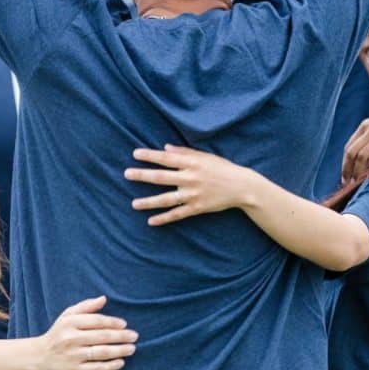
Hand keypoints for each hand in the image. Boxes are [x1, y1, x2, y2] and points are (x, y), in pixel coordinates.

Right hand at [41, 296, 137, 369]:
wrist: (42, 355)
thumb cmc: (60, 331)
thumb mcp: (69, 314)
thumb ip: (86, 306)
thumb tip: (104, 298)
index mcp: (71, 323)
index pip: (96, 321)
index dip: (112, 322)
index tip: (125, 324)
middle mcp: (72, 339)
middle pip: (101, 337)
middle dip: (120, 336)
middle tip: (134, 336)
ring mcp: (73, 355)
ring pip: (100, 352)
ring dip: (118, 350)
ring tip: (131, 348)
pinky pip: (95, 368)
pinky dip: (109, 366)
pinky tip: (121, 362)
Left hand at [124, 145, 251, 225]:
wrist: (241, 186)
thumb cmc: (222, 168)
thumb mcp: (205, 156)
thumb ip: (185, 152)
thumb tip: (165, 148)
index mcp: (192, 162)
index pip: (166, 158)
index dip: (150, 156)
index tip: (135, 154)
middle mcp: (190, 178)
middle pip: (162, 177)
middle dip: (143, 175)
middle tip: (126, 174)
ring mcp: (193, 194)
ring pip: (167, 199)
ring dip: (149, 201)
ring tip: (133, 203)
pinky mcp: (197, 208)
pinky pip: (178, 214)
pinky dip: (164, 218)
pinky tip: (151, 221)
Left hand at [342, 99, 368, 181]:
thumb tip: (360, 154)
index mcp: (365, 125)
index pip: (349, 147)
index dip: (344, 163)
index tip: (345, 175)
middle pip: (352, 153)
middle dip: (348, 169)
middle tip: (347, 182)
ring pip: (362, 156)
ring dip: (358, 171)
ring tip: (358, 181)